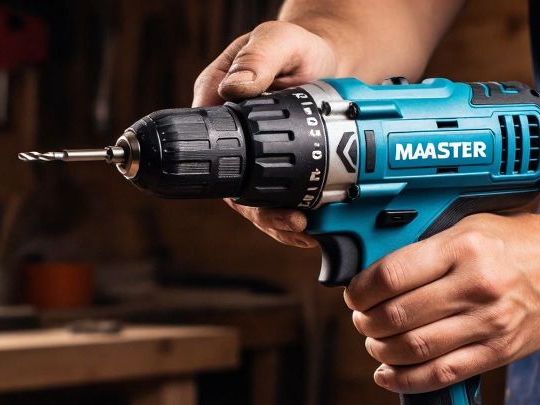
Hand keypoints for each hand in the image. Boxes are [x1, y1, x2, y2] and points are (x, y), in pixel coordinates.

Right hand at [192, 21, 340, 248]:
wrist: (330, 58)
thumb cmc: (298, 48)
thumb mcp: (277, 41)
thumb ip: (258, 60)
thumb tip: (235, 88)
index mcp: (218, 102)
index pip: (209, 145)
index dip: (222, 175)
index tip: (245, 193)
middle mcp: (234, 137)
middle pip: (234, 187)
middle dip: (261, 212)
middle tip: (291, 220)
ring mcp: (257, 157)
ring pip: (257, 202)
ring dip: (279, 222)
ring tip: (304, 229)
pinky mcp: (280, 169)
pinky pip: (280, 200)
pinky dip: (295, 217)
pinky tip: (313, 228)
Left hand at [343, 211, 539, 392]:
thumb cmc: (516, 244)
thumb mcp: (467, 227)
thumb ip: (423, 249)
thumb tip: (373, 275)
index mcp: (463, 248)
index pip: (390, 277)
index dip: (361, 292)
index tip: (355, 296)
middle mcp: (475, 286)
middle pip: (397, 317)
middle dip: (366, 323)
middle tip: (363, 320)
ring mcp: (488, 323)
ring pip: (413, 349)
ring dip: (381, 350)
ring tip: (376, 342)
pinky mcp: (498, 351)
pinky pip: (441, 374)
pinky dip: (405, 380)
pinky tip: (388, 374)